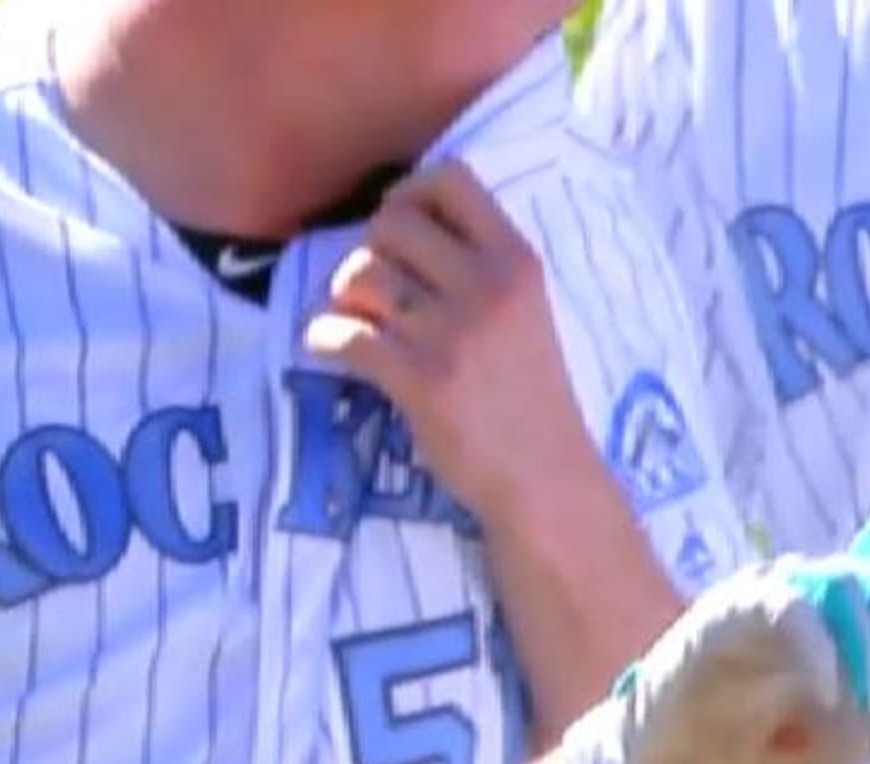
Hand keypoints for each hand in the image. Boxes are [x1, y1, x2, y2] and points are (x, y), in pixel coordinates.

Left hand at [308, 160, 587, 522]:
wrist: (545, 479)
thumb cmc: (532, 398)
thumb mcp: (529, 314)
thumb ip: (482, 267)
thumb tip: (398, 227)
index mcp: (518, 263)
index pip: (451, 179)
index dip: (410, 192)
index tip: (399, 226)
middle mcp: (487, 288)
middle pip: (392, 223)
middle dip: (372, 251)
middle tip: (377, 289)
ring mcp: (451, 335)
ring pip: (361, 275)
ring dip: (345, 296)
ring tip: (358, 320)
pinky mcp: (418, 380)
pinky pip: (343, 335)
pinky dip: (323, 339)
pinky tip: (332, 349)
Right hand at [559, 419, 869, 763]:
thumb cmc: (774, 750)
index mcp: (845, 612)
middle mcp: (808, 590)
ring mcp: (767, 596)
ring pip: (842, 593)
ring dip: (867, 656)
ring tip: (858, 708)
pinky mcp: (726, 615)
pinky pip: (789, 612)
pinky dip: (819, 649)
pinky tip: (829, 688)